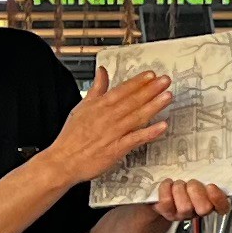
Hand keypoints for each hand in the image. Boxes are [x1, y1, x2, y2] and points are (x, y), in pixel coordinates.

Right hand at [47, 70, 175, 182]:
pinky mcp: (117, 149)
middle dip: (151, 90)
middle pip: (133, 101)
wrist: (64, 160)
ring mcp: (114, 133)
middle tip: (165, 81)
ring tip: (167, 96)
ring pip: (137, 116)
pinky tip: (162, 126)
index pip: (122, 90)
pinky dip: (149, 132)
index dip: (138, 82)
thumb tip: (101, 72)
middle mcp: (108, 117)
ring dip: (154, 106)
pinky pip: (136, 139)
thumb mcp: (81, 106)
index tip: (151, 75)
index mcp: (100, 106)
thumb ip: (96, 88)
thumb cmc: (71, 137)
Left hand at [147, 178, 231, 220]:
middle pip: (205, 208)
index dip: (219, 199)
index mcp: (208, 200)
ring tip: (176, 184)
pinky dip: (166, 189)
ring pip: (186, 206)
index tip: (211, 186)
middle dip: (196, 191)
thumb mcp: (192, 175)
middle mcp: (196, 210)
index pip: (223, 207)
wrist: (154, 193)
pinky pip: (168, 202)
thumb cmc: (177, 182)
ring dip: (180, 189)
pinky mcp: (167, 213)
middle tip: (189, 183)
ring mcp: (182, 214)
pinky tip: (166, 184)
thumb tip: (208, 160)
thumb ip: (202, 172)